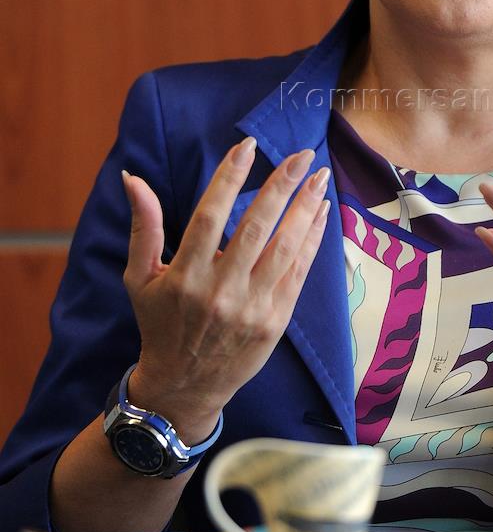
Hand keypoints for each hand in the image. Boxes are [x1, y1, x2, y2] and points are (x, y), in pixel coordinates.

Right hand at [120, 136, 329, 439]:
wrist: (184, 386)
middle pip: (256, 226)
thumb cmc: (160, 323)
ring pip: (285, 247)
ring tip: (319, 177)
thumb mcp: (139, 277)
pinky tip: (320, 213)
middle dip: (282, 184)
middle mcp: (220, 290)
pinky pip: (298, 272)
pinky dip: (311, 240)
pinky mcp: (275, 321)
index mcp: (185, 276)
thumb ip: (143, 225)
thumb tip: (132, 177)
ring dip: (305, 208)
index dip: (230, 177)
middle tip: (303, 154)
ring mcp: (251, 307)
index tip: (247, 145)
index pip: (210, 214)